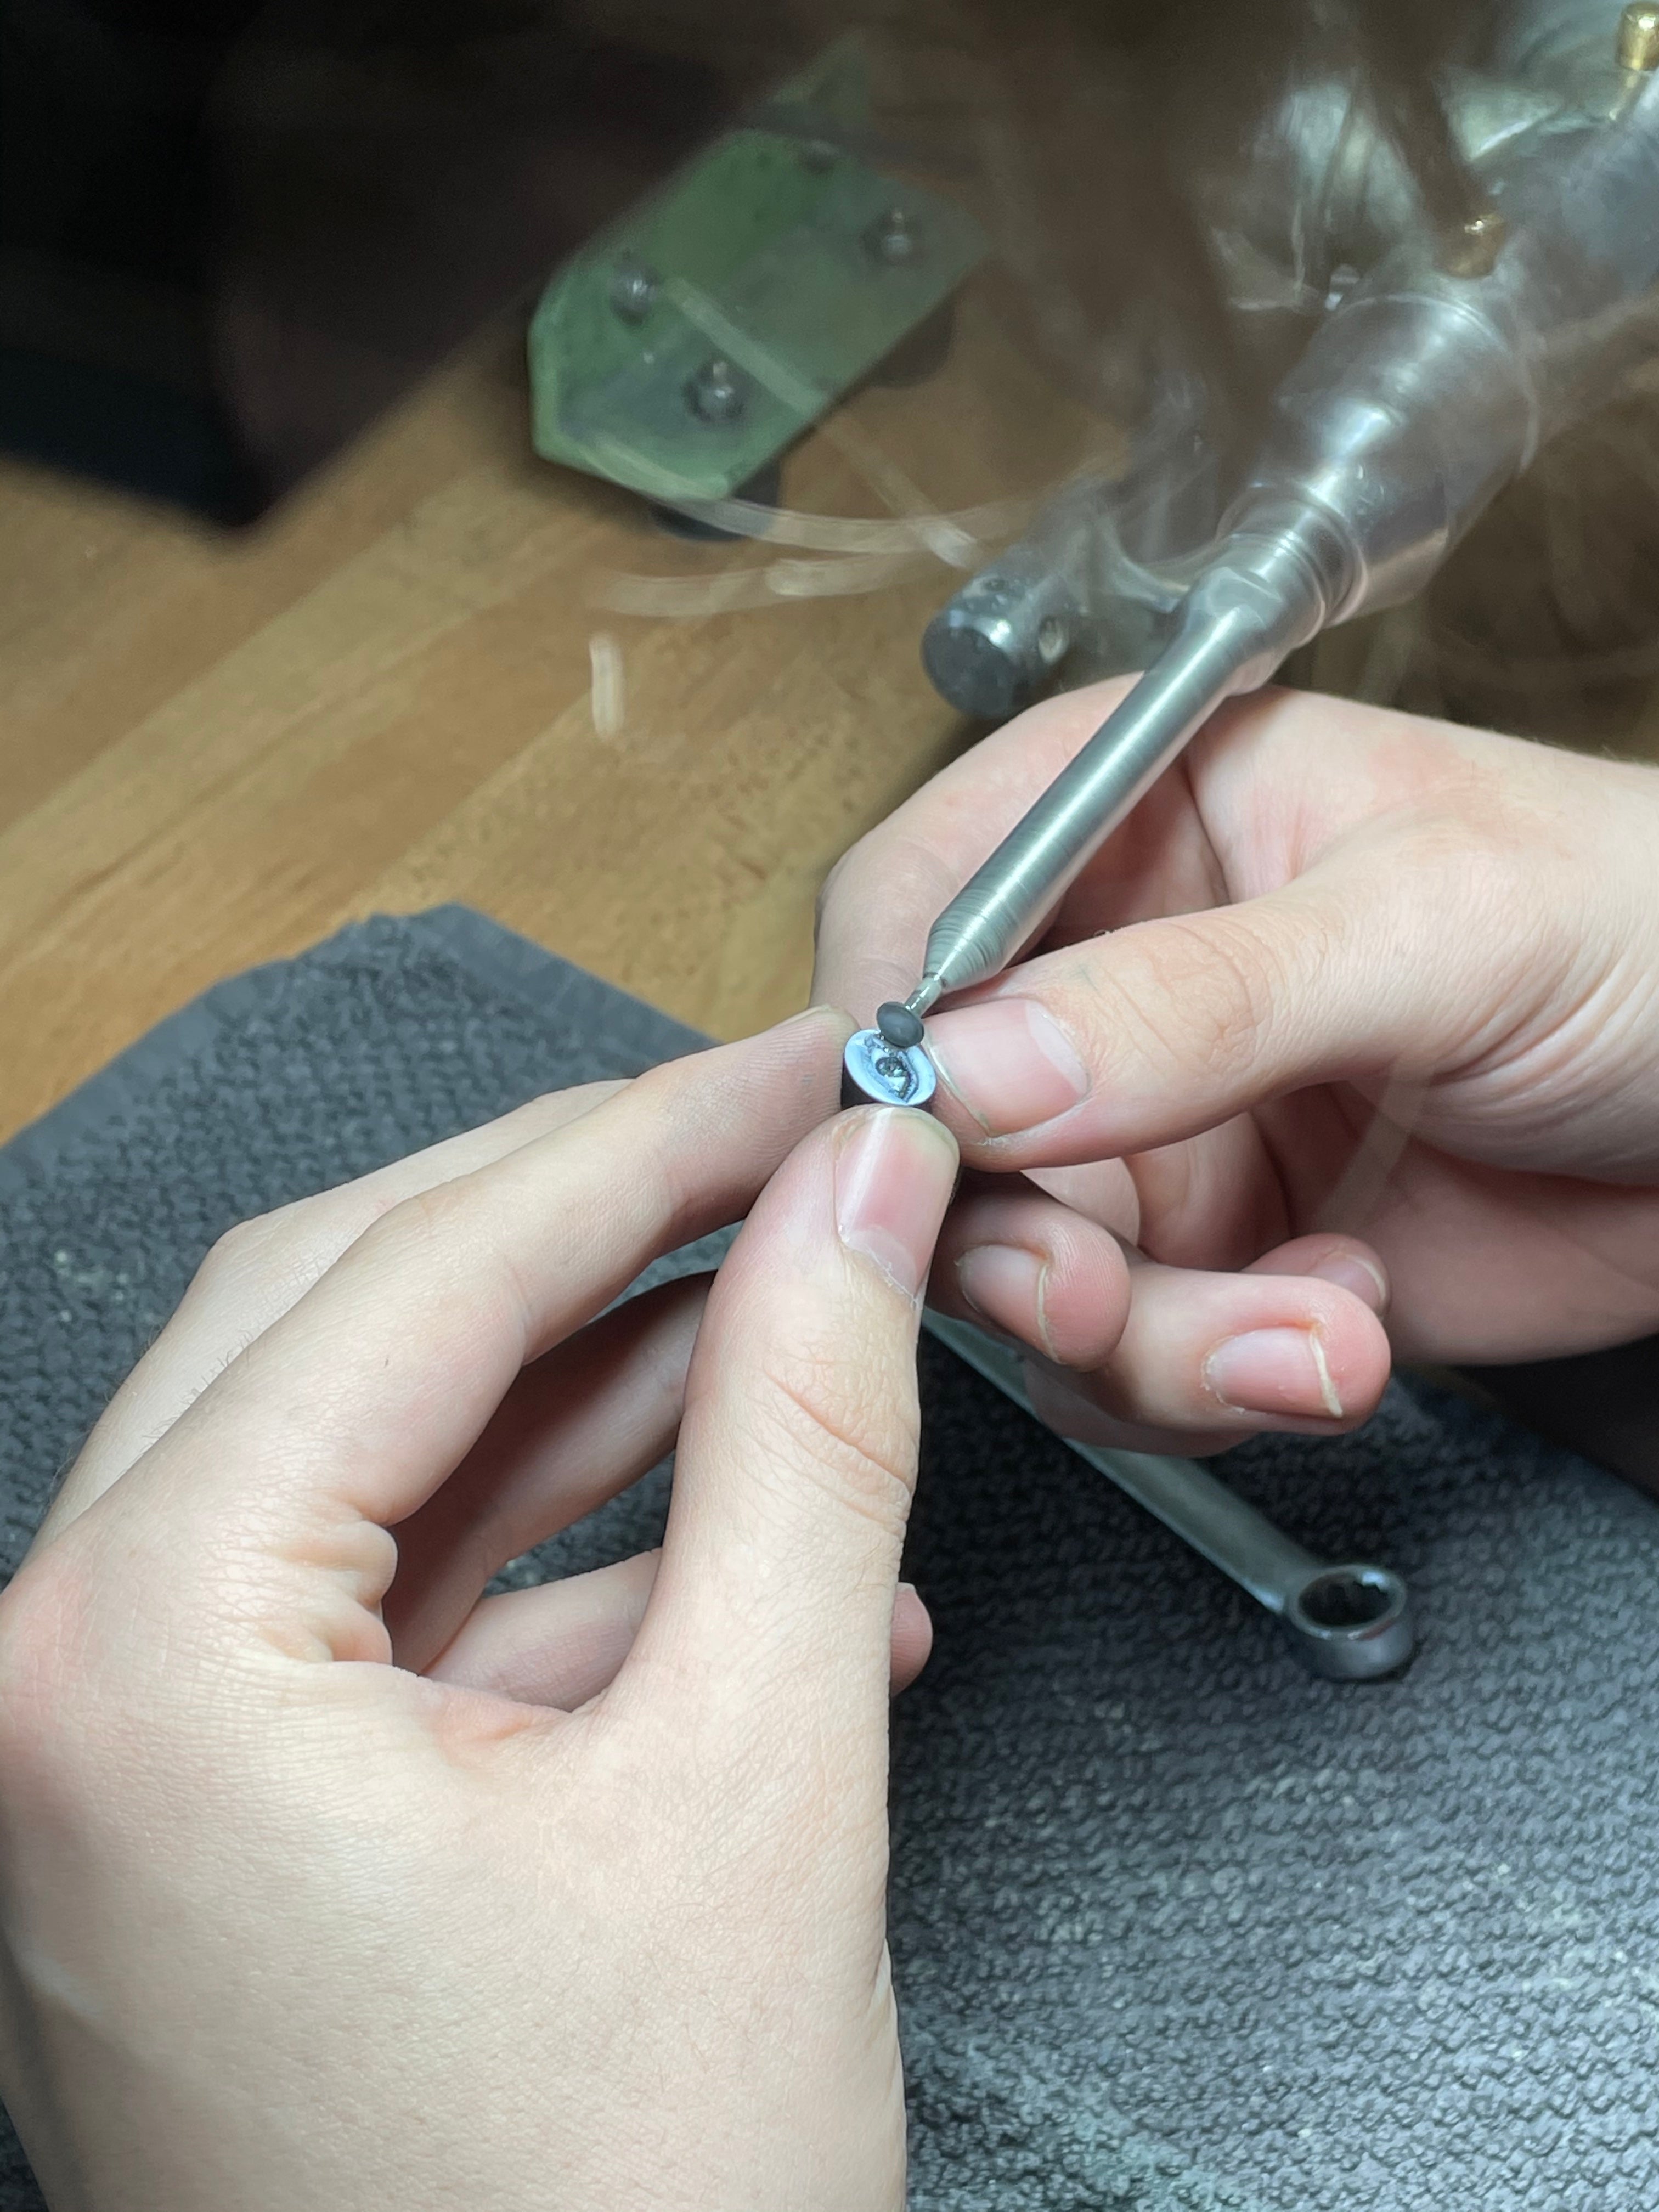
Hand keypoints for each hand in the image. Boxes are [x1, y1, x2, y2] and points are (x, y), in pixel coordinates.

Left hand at [0, 1010, 959, 2211]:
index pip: (420, 1272)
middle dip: (593, 1212)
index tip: (808, 1070)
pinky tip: (738, 1509)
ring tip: (788, 1288)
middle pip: (353, 1312)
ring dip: (588, 1362)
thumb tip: (857, 1199)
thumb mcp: (758, 1779)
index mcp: (139, 1655)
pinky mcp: (220, 1813)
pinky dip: (559, 1531)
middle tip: (788, 1141)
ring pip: (369, 1442)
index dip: (646, 1137)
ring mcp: (129, 1751)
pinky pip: (388, 1592)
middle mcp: (71, 1679)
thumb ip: (805, 1437)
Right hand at [816, 682, 1658, 1453]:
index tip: (930, 1143)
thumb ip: (1194, 997)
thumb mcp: (1428, 924)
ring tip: (1307, 1331)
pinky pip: (1124, 1362)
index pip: (914, 910)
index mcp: (1132, 817)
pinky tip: (1345, 1326)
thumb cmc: (1643, 928)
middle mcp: (1112, 981)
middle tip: (1097, 1299)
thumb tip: (972, 1065)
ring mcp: (1155, 1135)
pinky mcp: (1214, 1264)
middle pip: (942, 1132)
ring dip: (1145, 1340)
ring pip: (1024, 1274)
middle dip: (1014, 1242)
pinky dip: (1218, 1382)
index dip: (887, 1037)